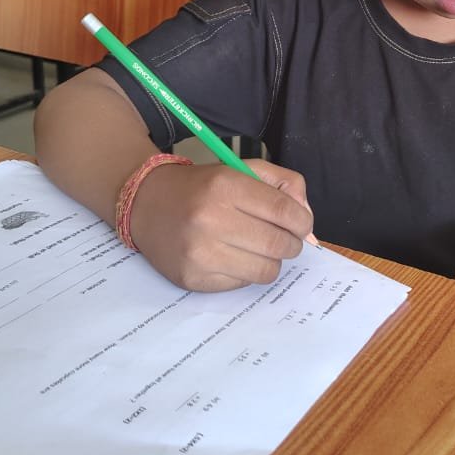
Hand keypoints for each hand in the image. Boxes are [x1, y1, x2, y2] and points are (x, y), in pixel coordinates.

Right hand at [130, 158, 313, 291]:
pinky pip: (242, 284)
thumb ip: (284, 185)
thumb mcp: (242, 170)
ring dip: (270, 261)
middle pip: (279, 244)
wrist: (146, 204)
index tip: (301, 225)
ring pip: (265, 270)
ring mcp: (199, 252)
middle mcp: (210, 219)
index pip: (285, 212)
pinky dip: (245, 273)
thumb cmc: (202, 187)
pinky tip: (232, 257)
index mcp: (226, 185)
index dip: (303, 222)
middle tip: (282, 239)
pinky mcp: (192, 278)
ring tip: (258, 249)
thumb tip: (309, 225)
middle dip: (291, 243)